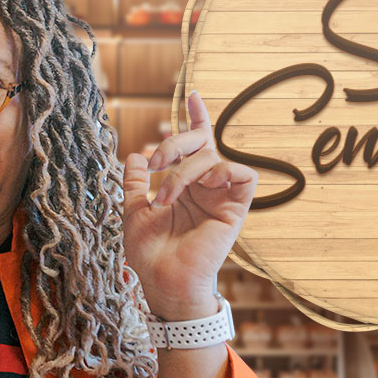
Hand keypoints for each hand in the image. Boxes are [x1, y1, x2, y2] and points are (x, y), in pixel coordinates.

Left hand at [122, 89, 257, 320]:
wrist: (162, 282)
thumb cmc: (149, 254)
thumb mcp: (134, 211)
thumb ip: (135, 183)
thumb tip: (135, 155)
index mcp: (186, 186)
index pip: (196, 145)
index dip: (196, 119)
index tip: (192, 95)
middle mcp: (206, 188)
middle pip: (201, 143)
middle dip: (176, 142)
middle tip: (155, 163)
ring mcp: (222, 197)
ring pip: (215, 157)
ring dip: (185, 169)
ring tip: (165, 197)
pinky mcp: (236, 209)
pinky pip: (243, 174)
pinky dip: (219, 171)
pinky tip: (197, 187)